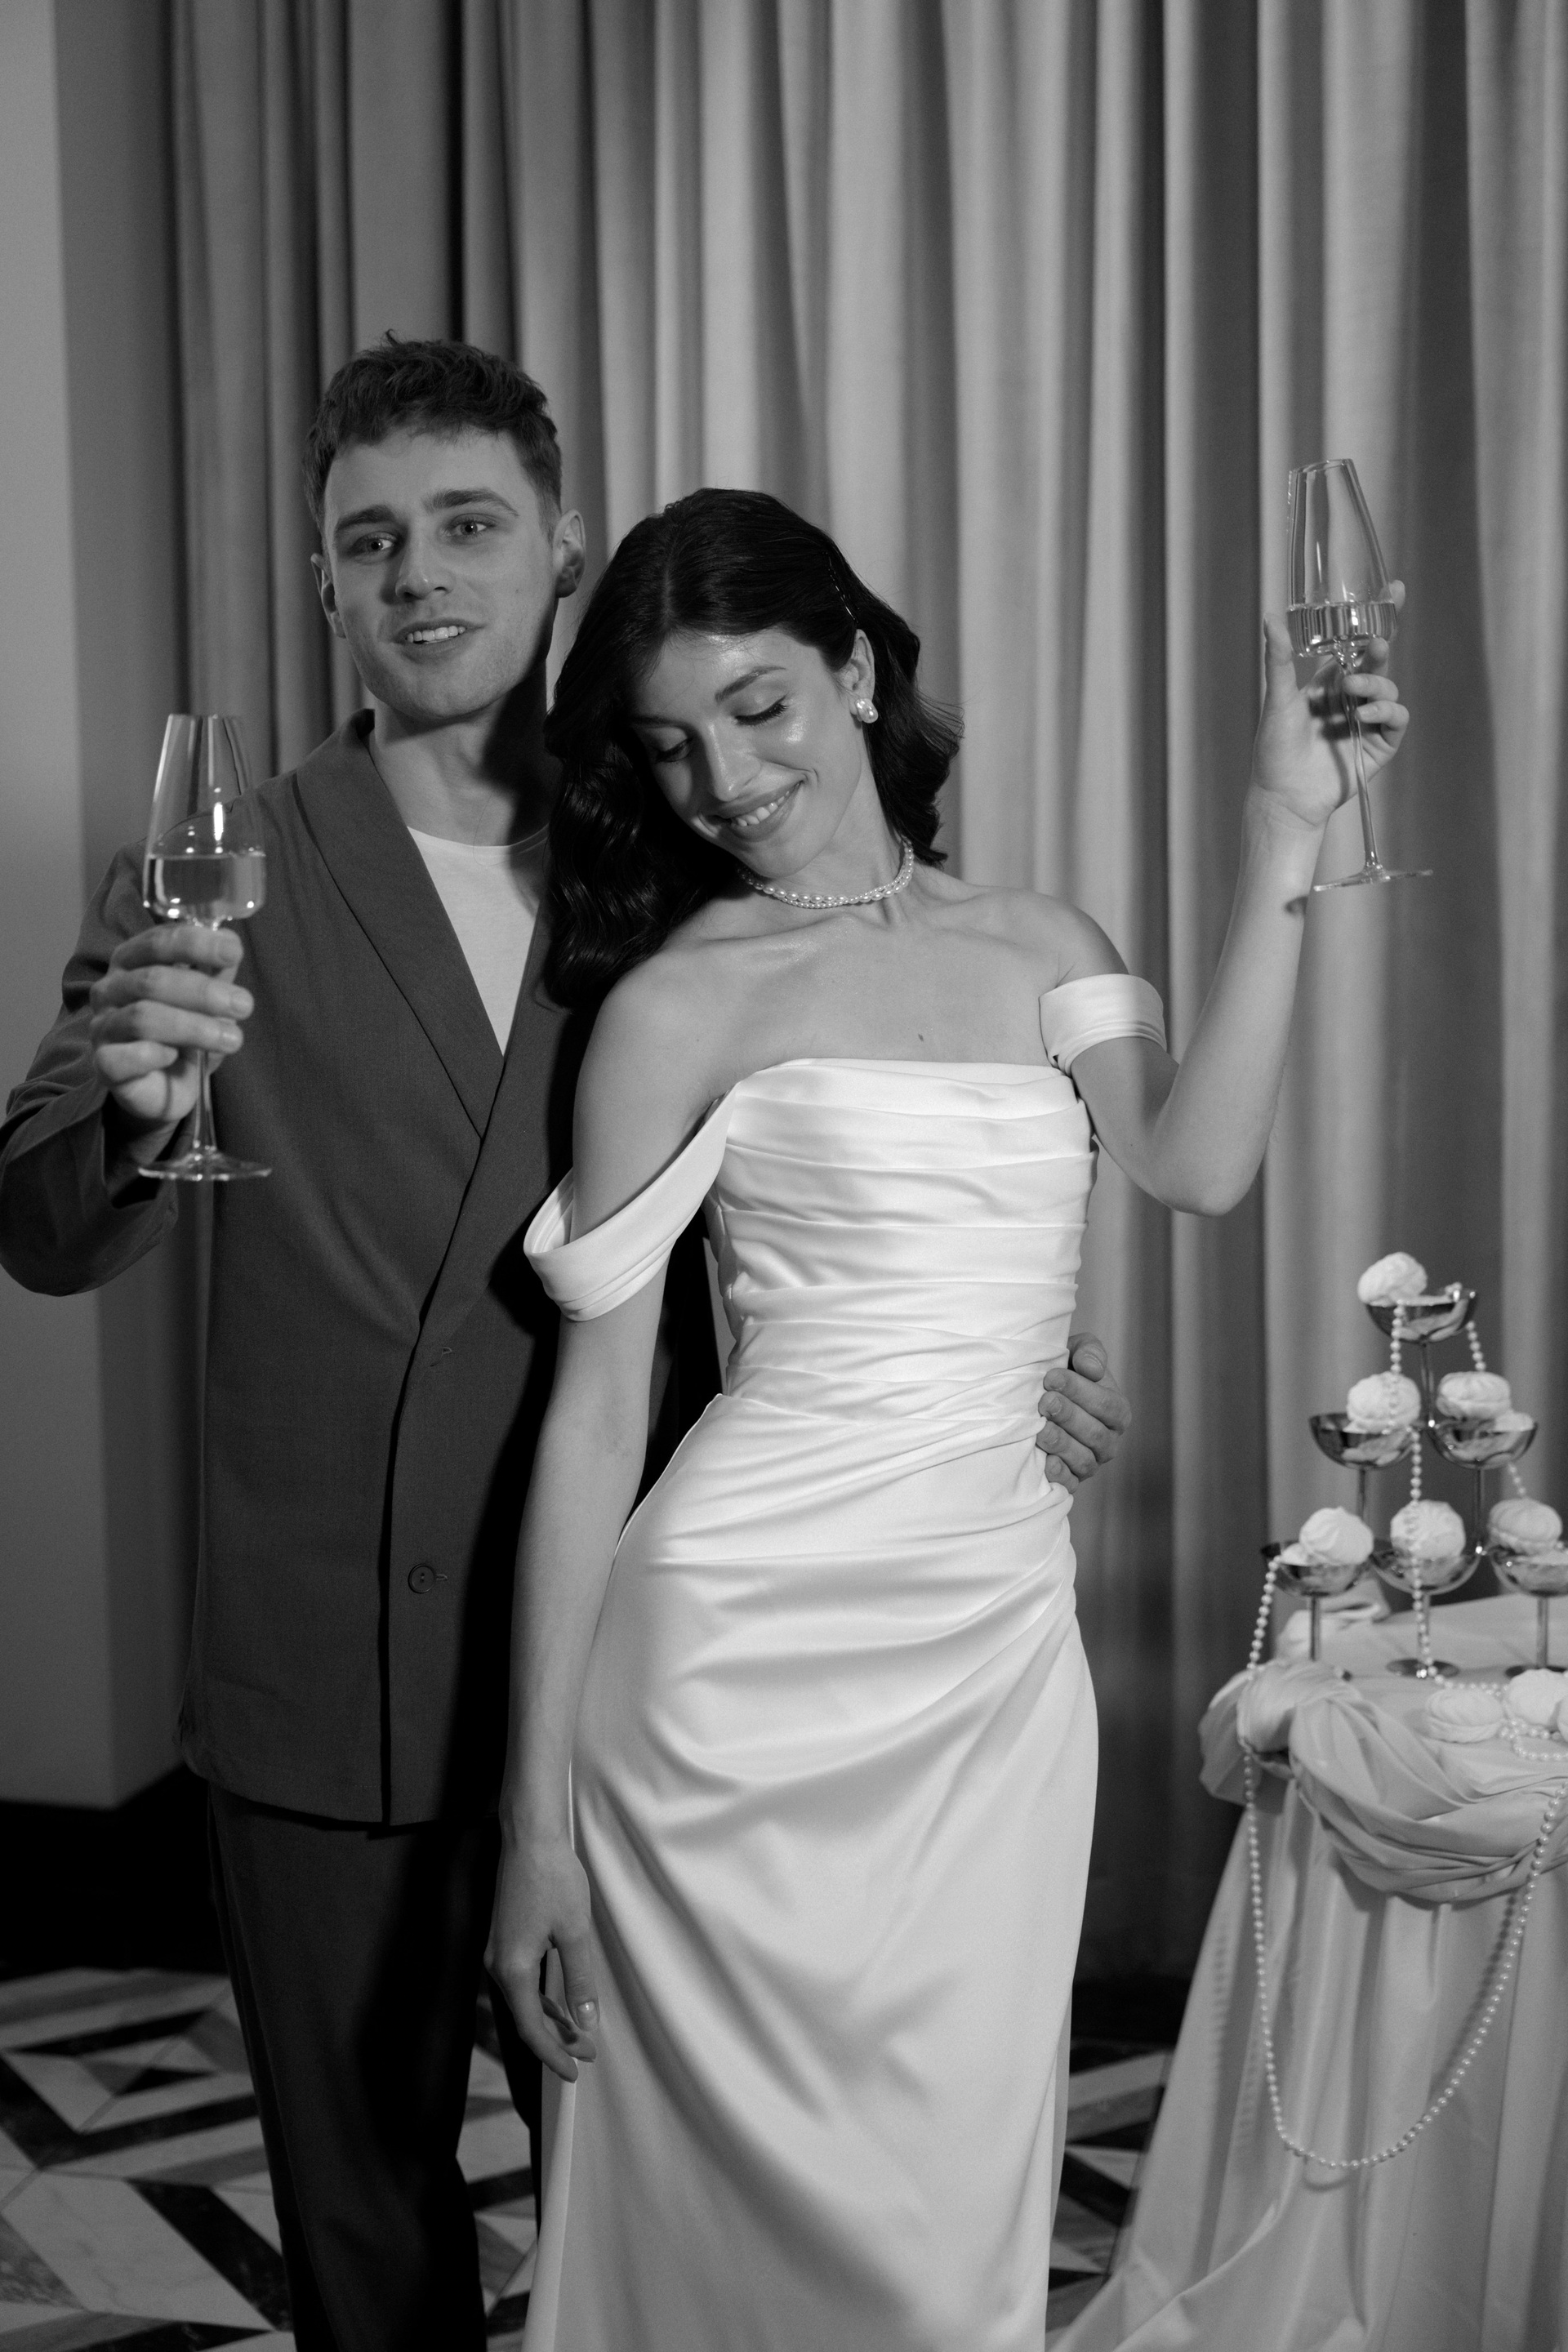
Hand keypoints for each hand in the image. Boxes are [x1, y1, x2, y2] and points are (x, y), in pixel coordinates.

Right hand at [88, 926, 251, 1154]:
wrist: (170, 1085)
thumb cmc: (186, 1032)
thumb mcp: (207, 998)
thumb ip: (216, 971)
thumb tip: (230, 944)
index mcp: (132, 962)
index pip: (157, 942)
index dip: (195, 944)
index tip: (233, 952)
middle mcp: (110, 989)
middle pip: (151, 980)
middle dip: (203, 991)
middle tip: (244, 1005)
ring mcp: (102, 1026)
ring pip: (142, 1018)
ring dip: (193, 1027)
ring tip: (232, 1038)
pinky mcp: (104, 1064)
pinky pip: (123, 1057)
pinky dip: (154, 1055)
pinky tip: (175, 1058)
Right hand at [486, 1827, 599, 2084]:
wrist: (529, 1836)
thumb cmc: (553, 1878)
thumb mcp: (574, 1932)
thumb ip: (579, 1981)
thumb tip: (586, 2023)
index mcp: (512, 1969)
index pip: (531, 2029)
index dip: (553, 2054)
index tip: (576, 2071)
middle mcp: (497, 1965)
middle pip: (524, 2019)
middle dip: (555, 2041)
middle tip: (586, 2055)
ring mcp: (497, 1952)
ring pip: (522, 2001)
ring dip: (549, 2020)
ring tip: (579, 2036)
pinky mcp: (504, 1939)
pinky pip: (521, 1982)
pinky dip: (541, 1998)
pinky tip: (560, 2005)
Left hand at [1037, 1330, 1131, 1490]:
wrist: (1037, 1393)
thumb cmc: (1062, 1368)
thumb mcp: (1077, 1350)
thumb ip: (1089, 1352)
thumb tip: (1092, 1369)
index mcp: (1117, 1410)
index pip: (1106, 1404)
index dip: (1080, 1391)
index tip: (1052, 1377)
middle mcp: (1108, 1440)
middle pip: (1095, 1433)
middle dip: (1069, 1416)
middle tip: (1044, 1402)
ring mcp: (1091, 1462)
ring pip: (1084, 1460)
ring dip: (1062, 1444)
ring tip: (1040, 1429)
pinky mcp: (1071, 1480)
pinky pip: (1069, 1484)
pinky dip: (1059, 1476)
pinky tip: (1045, 1463)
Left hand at [1250, 581, 1409, 835]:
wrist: (1283, 797)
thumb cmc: (1274, 750)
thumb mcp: (1277, 700)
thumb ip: (1279, 660)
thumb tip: (1271, 617)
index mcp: (1328, 683)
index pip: (1356, 645)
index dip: (1378, 618)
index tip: (1396, 590)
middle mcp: (1350, 698)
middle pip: (1377, 663)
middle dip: (1380, 649)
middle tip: (1374, 644)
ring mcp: (1367, 721)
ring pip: (1388, 688)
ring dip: (1375, 684)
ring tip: (1352, 690)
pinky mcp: (1380, 746)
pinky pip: (1397, 719)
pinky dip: (1387, 710)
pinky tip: (1367, 712)